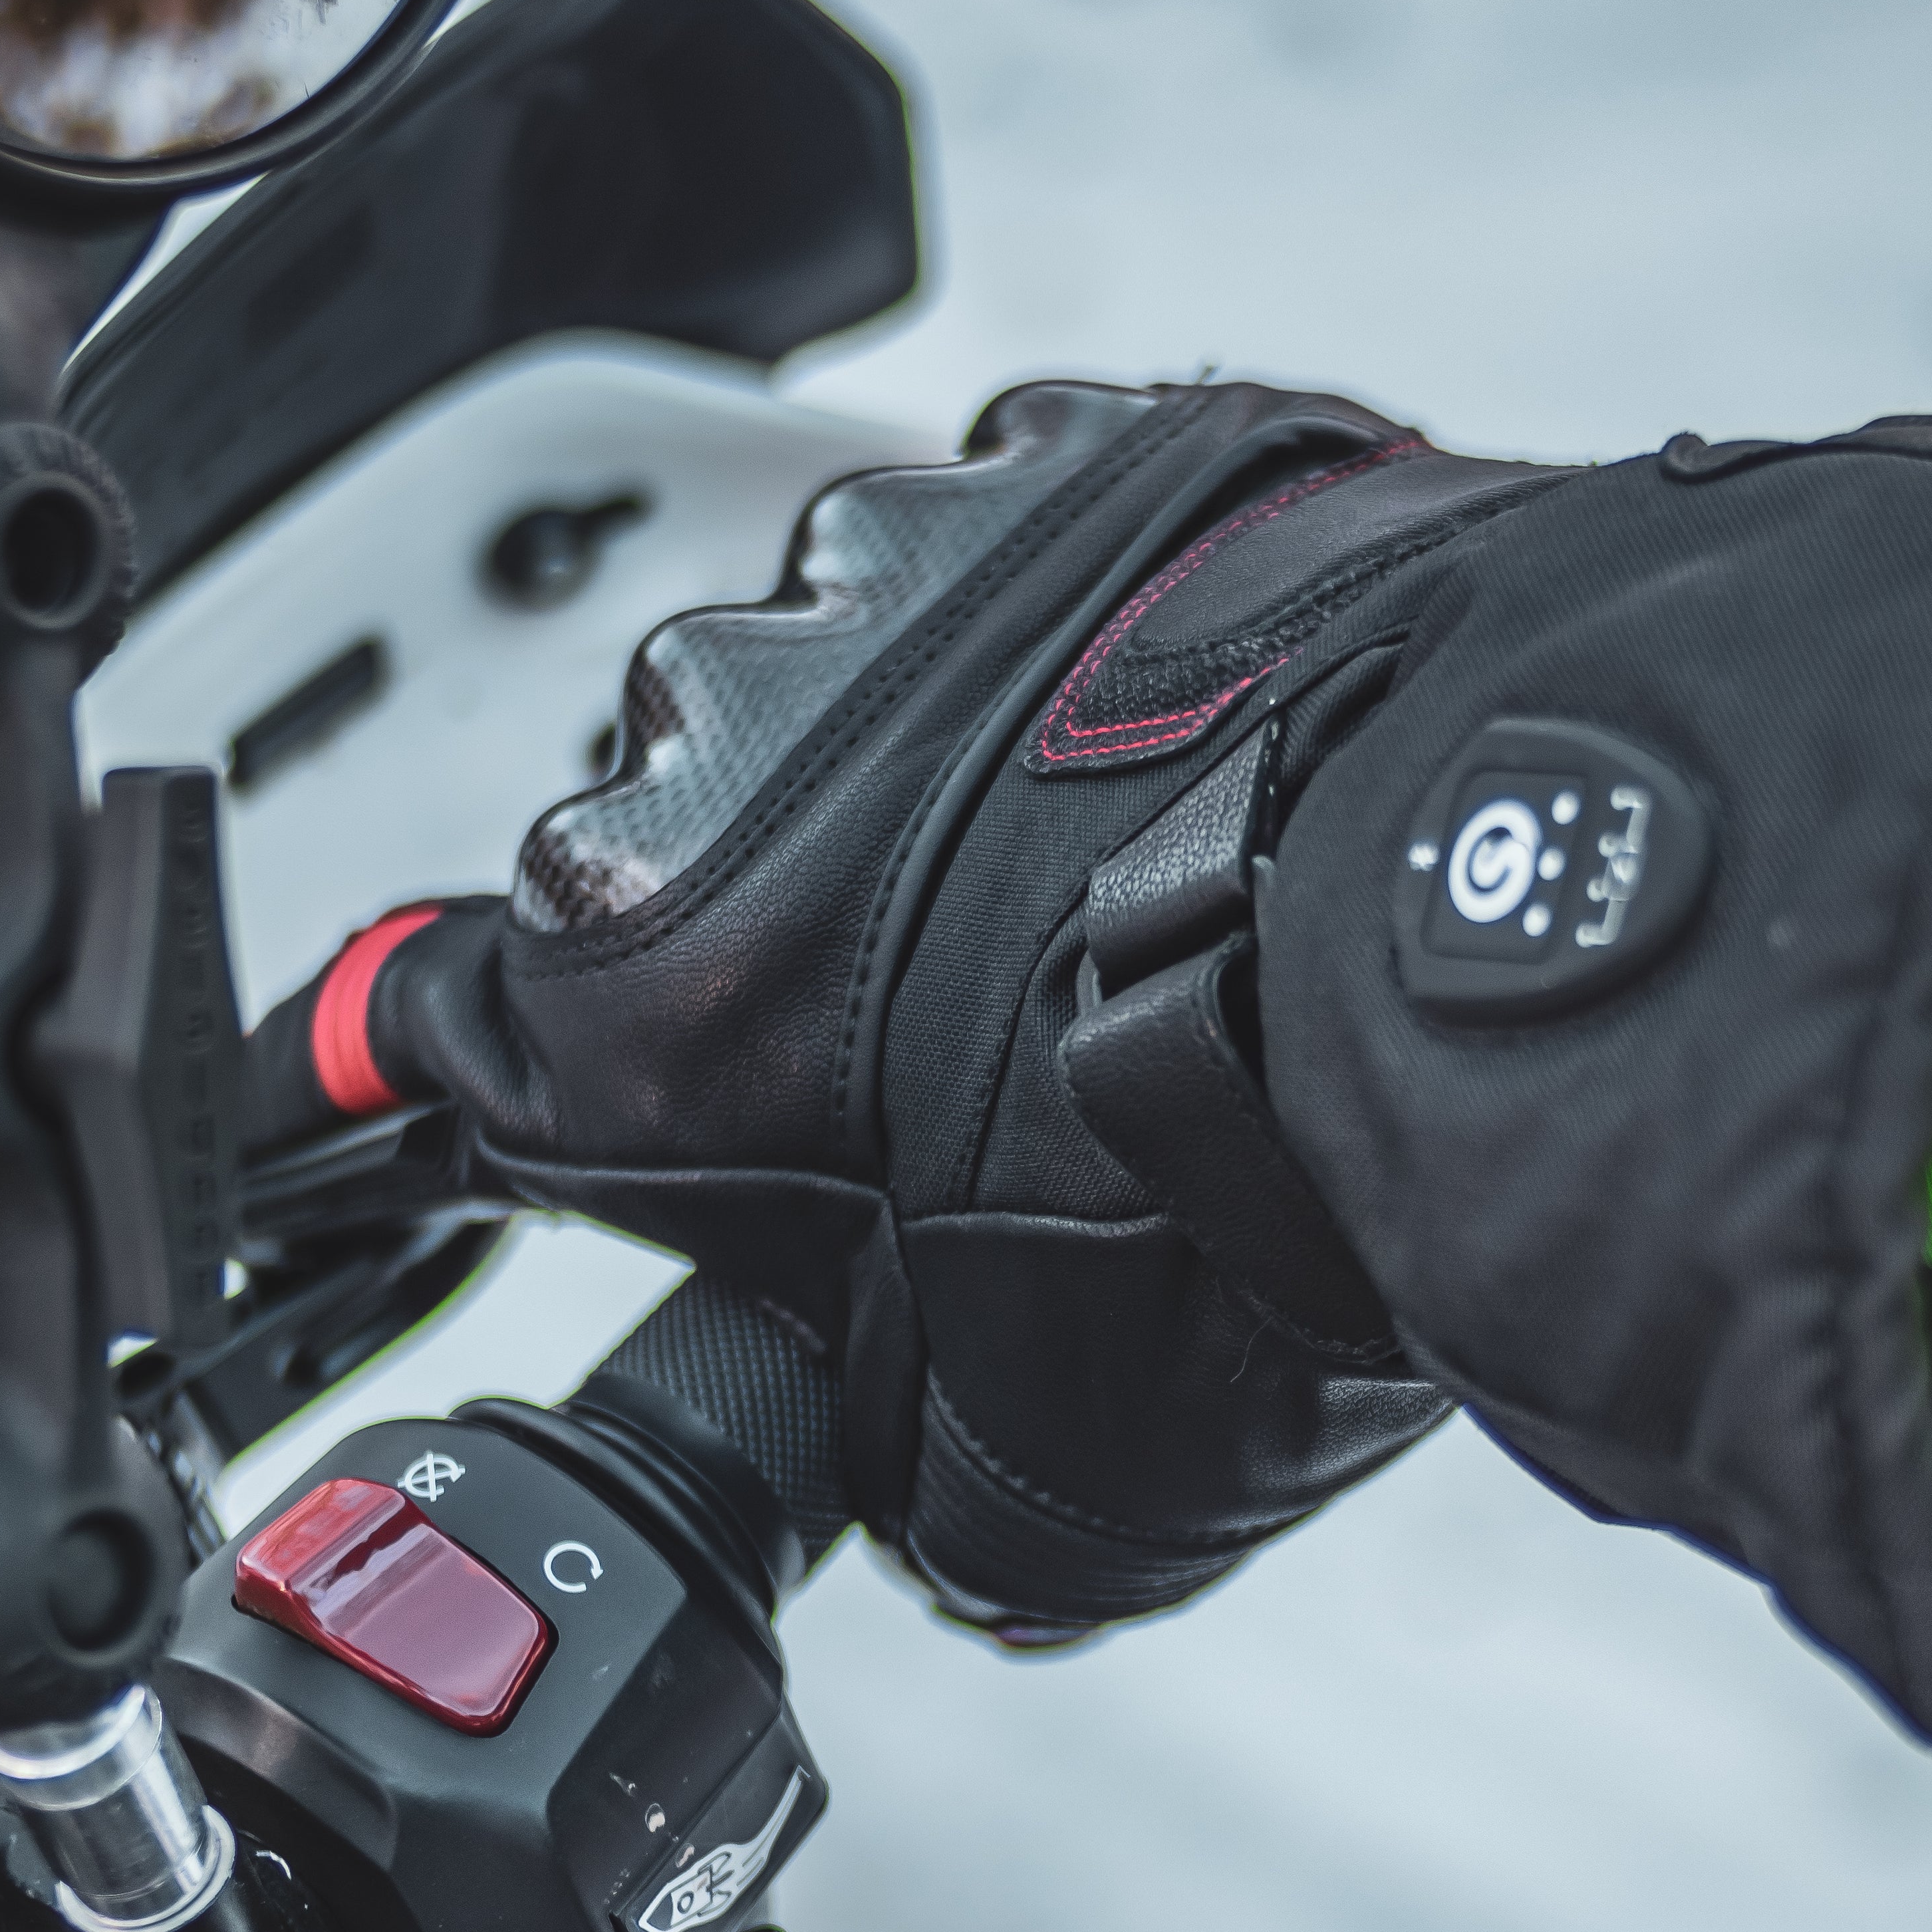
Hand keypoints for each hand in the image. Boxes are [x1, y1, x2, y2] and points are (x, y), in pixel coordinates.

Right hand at [244, 375, 1538, 1632]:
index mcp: (635, 970)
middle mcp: (717, 732)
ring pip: (866, 678)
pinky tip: (1222, 755)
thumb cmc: (1236, 1190)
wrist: (1493, 961)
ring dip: (955, 777)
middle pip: (686, 846)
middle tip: (979, 1063)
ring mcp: (902, 563)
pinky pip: (1055, 552)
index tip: (484, 1078)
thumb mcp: (1012, 1475)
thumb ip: (886, 1451)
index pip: (438, 1019)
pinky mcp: (1094, 457)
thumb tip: (934, 1475)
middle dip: (805, 941)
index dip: (492, 1071)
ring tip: (1136, 905)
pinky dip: (1113, 638)